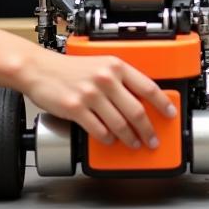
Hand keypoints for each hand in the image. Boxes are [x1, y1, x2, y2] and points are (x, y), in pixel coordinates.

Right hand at [20, 50, 176, 149]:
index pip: (148, 86)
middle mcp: (105, 78)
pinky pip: (99, 130)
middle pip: (136, 110)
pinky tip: (109, 139)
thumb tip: (140, 100)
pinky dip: (107, 138)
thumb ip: (119, 80)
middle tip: (152, 140)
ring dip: (129, 138)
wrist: (38, 69)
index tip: (170, 114)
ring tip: (133, 143)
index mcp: (115, 66)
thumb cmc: (68, 68)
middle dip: (147, 130)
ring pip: (119, 124)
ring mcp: (90, 94)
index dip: (162, 103)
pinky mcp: (76, 108)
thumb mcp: (99, 65)